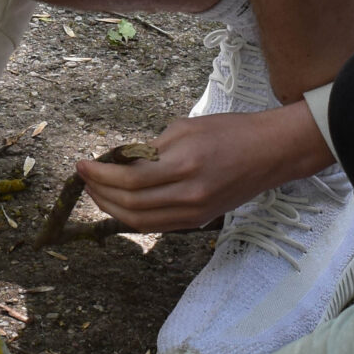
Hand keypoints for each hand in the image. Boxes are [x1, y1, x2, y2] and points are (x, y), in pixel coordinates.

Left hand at [73, 102, 328, 231]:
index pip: (128, 179)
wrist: (271, 153)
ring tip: (97, 190)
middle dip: (99, 192)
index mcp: (184, 165)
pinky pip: (156, 225)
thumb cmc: (230, 132)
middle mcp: (188, 195)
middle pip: (129, 204)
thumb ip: (150, 148)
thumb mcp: (185, 127)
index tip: (82, 164)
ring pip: (139, 221)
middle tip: (85, 177)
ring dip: (111, 207)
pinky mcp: (199, 221)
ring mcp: (194, 213)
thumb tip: (119, 160)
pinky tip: (121, 202)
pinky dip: (132, 217)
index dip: (99, 174)